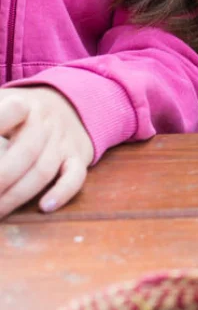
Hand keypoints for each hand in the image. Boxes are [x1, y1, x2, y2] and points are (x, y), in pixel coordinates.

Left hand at [0, 87, 93, 217]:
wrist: (68, 104)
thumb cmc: (20, 113)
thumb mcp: (0, 103)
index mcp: (21, 104)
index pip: (10, 113)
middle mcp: (44, 121)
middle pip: (25, 152)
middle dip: (0, 180)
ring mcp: (62, 139)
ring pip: (44, 169)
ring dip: (18, 194)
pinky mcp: (77, 156)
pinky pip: (76, 175)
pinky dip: (62, 192)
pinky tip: (44, 207)